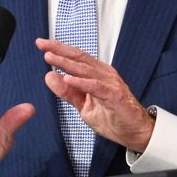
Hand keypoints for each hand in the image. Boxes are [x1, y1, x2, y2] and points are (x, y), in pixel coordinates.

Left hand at [38, 38, 155, 151]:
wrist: (135, 132)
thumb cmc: (112, 116)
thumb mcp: (83, 104)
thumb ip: (67, 92)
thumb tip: (49, 76)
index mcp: (97, 74)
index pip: (76, 57)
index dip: (59, 49)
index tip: (41, 43)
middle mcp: (104, 75)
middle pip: (80, 58)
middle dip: (59, 50)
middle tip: (42, 44)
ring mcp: (111, 84)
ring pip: (86, 70)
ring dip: (67, 64)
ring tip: (51, 58)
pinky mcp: (115, 96)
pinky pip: (96, 87)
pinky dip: (82, 83)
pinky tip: (68, 79)